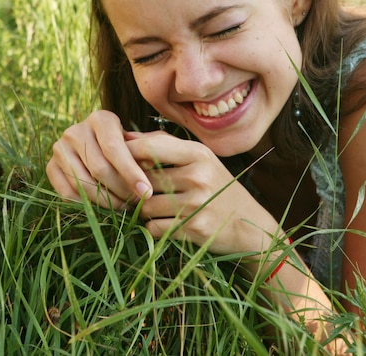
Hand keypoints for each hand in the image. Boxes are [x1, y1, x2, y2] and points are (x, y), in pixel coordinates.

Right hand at [46, 110, 154, 208]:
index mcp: (100, 119)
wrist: (96, 146)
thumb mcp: (138, 141)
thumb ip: (147, 150)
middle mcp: (76, 130)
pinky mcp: (50, 166)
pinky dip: (86, 206)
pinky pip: (67, 193)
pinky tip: (103, 208)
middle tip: (137, 204)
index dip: (131, 172)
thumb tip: (149, 163)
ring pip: (83, 183)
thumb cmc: (125, 145)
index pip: (114, 148)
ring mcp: (60, 148)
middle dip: (121, 191)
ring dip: (106, 202)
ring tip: (123, 208)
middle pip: (99, 168)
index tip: (147, 192)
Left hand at [127, 133, 279, 255]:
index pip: (149, 147)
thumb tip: (124, 136)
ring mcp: (197, 203)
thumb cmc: (216, 186)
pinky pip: (154, 227)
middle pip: (144, 179)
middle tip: (134, 191)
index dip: (126, 153)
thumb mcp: (197, 158)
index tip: (115, 160)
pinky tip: (163, 224)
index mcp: (197, 153)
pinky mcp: (195, 229)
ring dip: (142, 209)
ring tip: (152, 207)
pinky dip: (153, 227)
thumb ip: (162, 144)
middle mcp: (198, 176)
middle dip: (134, 187)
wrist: (249, 225)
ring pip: (146, 205)